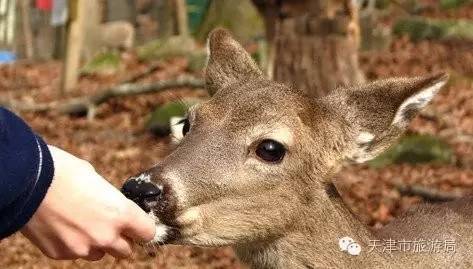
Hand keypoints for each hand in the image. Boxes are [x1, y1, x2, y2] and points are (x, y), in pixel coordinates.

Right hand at [21, 146, 154, 260]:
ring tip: (83, 223)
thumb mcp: (98, 180)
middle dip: (121, 239)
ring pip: (100, 254)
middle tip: (110, 224)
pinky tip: (64, 225)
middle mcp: (106, 236)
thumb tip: (114, 207)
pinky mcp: (61, 253)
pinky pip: (75, 253)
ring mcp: (83, 248)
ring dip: (97, 243)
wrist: (27, 181)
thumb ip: (112, 201)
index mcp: (121, 214)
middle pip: (126, 250)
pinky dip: (74, 243)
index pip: (148, 233)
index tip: (137, 224)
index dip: (142, 227)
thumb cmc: (64, 173)